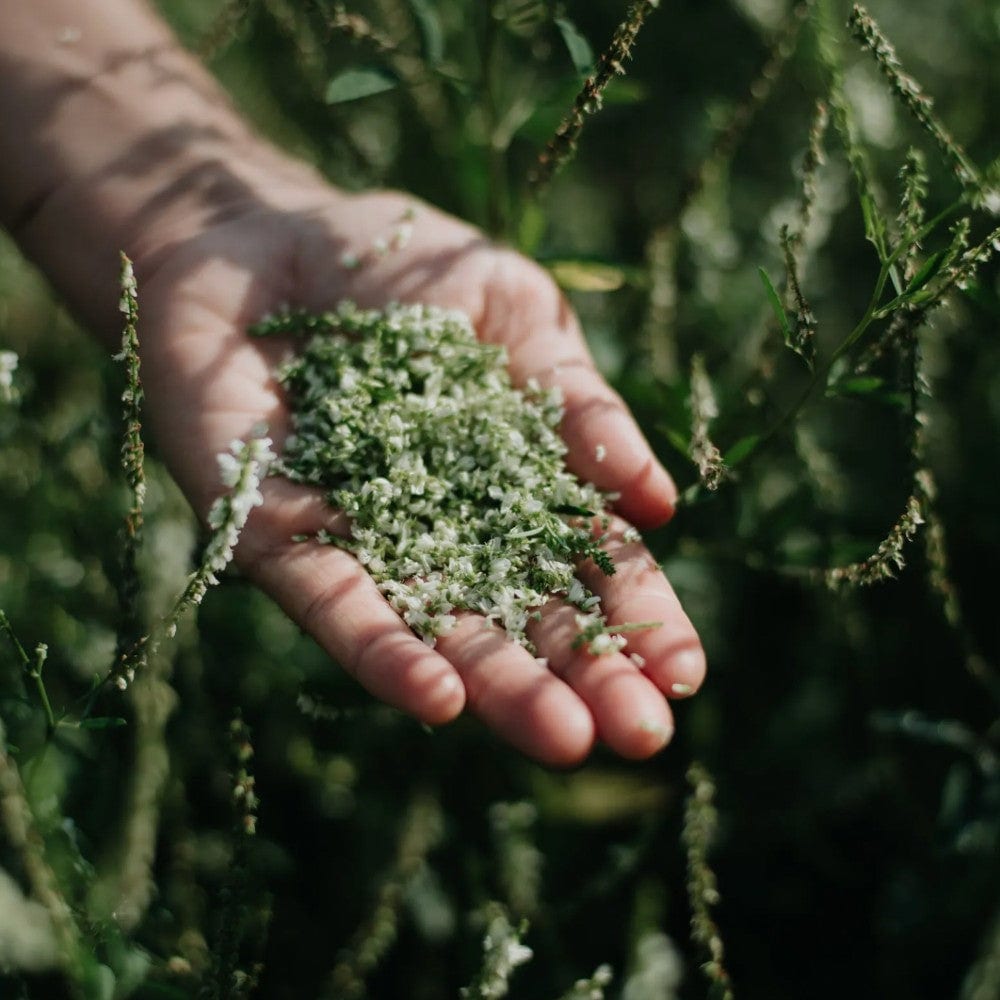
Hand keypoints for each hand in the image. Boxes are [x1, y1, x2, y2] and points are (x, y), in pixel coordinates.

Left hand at [134, 175, 705, 765]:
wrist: (265, 236)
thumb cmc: (401, 265)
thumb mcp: (514, 311)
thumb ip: (576, 403)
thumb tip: (657, 500)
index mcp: (512, 477)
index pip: (586, 563)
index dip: (636, 617)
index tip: (686, 675)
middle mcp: (443, 527)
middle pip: (520, 616)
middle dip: (582, 675)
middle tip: (643, 736)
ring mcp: (363, 540)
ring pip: (437, 628)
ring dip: (498, 686)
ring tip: (564, 739)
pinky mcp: (275, 538)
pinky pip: (332, 605)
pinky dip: (383, 652)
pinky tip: (439, 700)